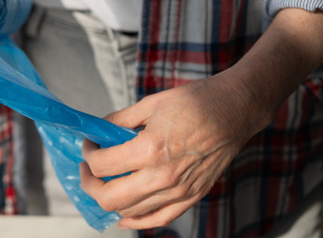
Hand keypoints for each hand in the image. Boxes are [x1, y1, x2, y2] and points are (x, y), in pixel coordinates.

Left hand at [80, 8, 322, 229]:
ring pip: (129, 212)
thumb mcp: (150, 104)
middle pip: (109, 197)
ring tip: (104, 183)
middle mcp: (162, 176)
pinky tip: (124, 214)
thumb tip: (98, 131)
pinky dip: (136, 220)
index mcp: (149, 149)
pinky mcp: (191, 197)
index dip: (88, 154)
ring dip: (110, 199)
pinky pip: (157, 219)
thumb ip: (119, 121)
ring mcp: (178, 191)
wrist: (235, 110)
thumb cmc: (196, 101)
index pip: (102, 164)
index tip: (89, 144)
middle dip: (89, 184)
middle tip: (87, 169)